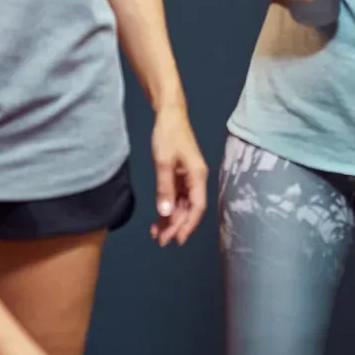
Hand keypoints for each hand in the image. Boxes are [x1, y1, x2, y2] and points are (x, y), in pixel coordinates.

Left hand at [150, 105, 209, 246]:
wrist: (169, 113)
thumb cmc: (168, 134)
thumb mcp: (163, 161)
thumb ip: (165, 188)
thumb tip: (166, 213)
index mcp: (198, 176)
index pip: (197, 207)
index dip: (188, 225)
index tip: (177, 239)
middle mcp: (196, 179)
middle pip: (189, 209)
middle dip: (176, 226)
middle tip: (161, 240)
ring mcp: (188, 177)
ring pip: (182, 205)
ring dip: (171, 219)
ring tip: (156, 234)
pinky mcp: (179, 175)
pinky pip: (176, 197)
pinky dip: (167, 208)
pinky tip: (158, 219)